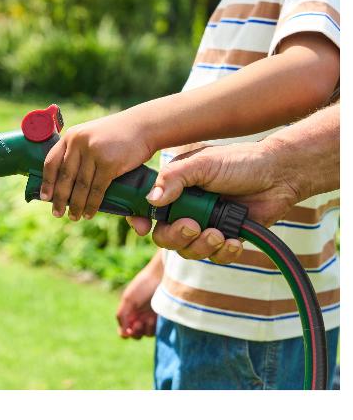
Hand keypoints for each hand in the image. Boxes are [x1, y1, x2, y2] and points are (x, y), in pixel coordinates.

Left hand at [39, 111, 153, 220]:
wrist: (143, 126)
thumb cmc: (116, 135)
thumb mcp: (91, 136)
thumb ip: (77, 151)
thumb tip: (64, 181)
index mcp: (71, 136)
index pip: (51, 162)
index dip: (47, 182)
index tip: (44, 197)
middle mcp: (79, 142)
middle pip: (64, 177)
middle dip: (60, 198)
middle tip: (57, 213)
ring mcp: (93, 152)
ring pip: (80, 186)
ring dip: (76, 205)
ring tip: (74, 217)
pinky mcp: (109, 163)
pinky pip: (97, 189)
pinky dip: (92, 204)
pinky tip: (89, 213)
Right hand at [116, 255, 162, 338]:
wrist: (162, 276)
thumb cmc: (143, 285)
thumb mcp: (128, 299)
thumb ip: (122, 316)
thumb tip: (123, 334)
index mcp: (128, 311)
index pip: (124, 330)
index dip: (125, 332)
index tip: (129, 329)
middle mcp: (138, 316)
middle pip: (135, 334)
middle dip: (136, 332)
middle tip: (139, 323)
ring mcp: (150, 317)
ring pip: (146, 334)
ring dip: (146, 329)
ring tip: (149, 319)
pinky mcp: (161, 318)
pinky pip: (156, 330)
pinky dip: (154, 327)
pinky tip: (154, 318)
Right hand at [127, 141, 301, 263]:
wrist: (278, 174)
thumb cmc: (239, 162)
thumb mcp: (202, 164)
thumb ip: (174, 178)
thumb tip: (151, 199)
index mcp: (174, 189)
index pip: (146, 209)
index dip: (140, 220)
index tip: (143, 227)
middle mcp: (185, 209)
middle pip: (165, 237)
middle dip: (176, 236)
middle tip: (193, 227)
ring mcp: (205, 225)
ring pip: (189, 251)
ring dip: (201, 246)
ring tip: (219, 233)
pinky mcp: (226, 238)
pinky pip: (215, 257)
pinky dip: (223, 253)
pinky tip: (233, 241)